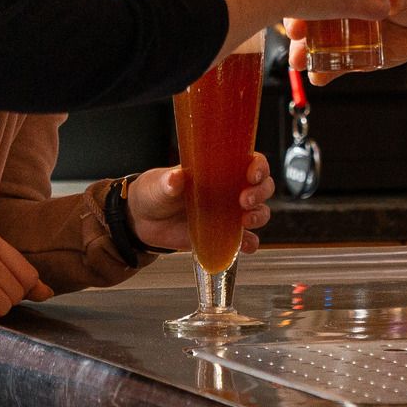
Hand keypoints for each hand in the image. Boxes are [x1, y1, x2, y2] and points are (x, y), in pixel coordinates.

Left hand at [128, 158, 276, 253]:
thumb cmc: (156, 192)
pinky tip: (244, 245)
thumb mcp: (160, 183)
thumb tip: (176, 179)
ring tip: (245, 222)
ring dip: (259, 216)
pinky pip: (245, 240)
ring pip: (259, 212)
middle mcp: (230, 189)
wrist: (144, 221)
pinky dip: (249, 243)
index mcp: (220, 169)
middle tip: (244, 200)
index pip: (251, 161)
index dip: (259, 166)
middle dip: (260, 192)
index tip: (252, 174)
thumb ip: (169, 181)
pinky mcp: (224, 236)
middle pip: (263, 187)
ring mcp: (229, 213)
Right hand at [286, 0, 406, 70]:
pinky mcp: (357, 56)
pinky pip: (337, 65)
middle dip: (300, 33)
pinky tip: (319, 78)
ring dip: (306, 55)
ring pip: (320, 46)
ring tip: (300, 64)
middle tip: (296, 42)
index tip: (304, 8)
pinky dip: (326, 72)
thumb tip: (393, 1)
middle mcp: (343, 10)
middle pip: (313, 21)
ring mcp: (347, 34)